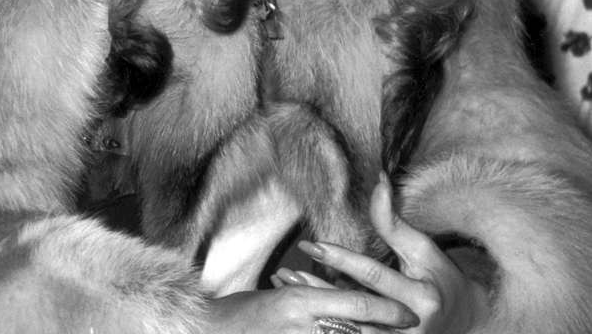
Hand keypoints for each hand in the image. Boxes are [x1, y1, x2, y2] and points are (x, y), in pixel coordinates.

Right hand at [207, 283, 418, 332]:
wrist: (210, 331)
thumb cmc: (242, 314)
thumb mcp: (280, 297)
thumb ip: (312, 296)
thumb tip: (344, 297)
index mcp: (300, 301)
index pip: (356, 306)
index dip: (387, 312)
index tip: (409, 316)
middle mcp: (302, 325)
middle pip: (359, 332)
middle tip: (416, 331)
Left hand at [278, 174, 491, 332]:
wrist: (468, 324)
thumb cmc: (441, 279)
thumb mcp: (423, 249)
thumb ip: (393, 221)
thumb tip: (378, 179)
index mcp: (421, 298)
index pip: (373, 275)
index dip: (340, 258)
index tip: (309, 243)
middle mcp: (411, 326)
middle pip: (356, 308)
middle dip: (318, 289)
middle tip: (286, 274)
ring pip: (351, 331)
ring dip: (317, 313)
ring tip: (286, 292)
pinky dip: (328, 328)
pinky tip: (304, 315)